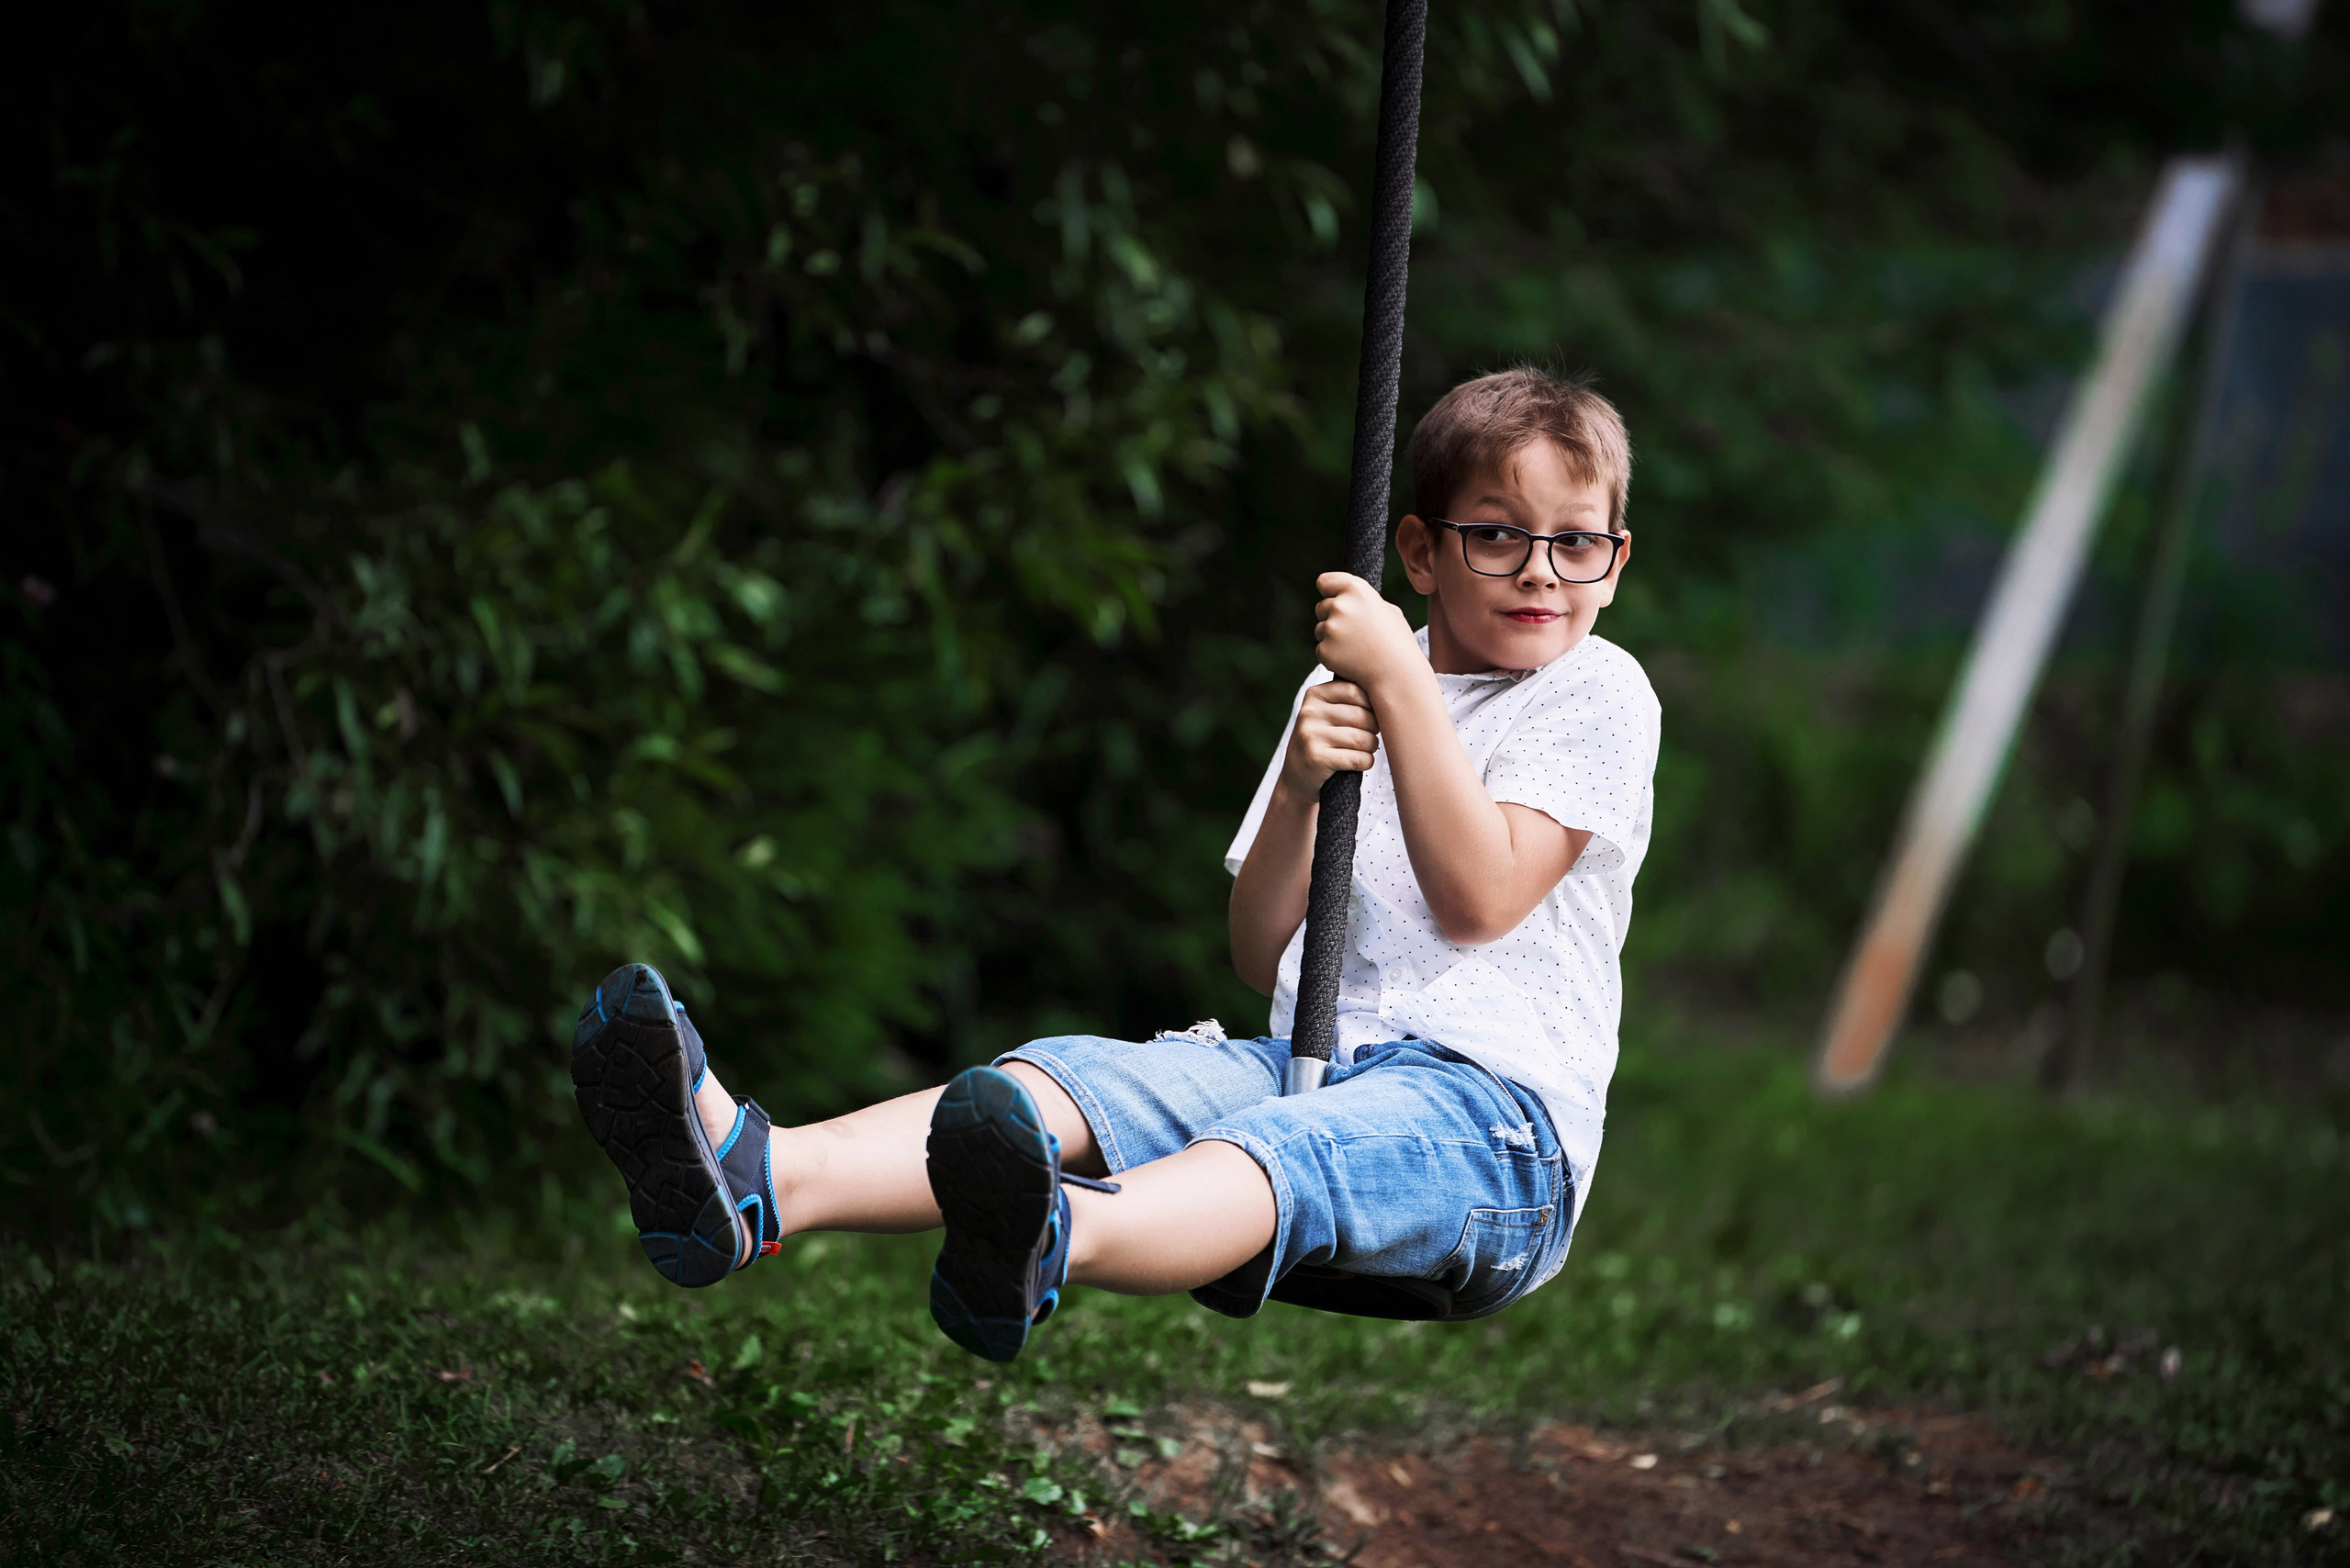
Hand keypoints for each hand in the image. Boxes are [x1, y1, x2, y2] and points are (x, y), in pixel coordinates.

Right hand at [1279, 680, 1378, 798]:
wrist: (1298, 775)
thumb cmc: (1324, 739)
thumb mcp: (1328, 713)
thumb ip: (1350, 699)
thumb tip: (1389, 693)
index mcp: (1315, 695)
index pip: (1355, 691)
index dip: (1371, 705)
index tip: (1371, 716)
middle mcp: (1309, 713)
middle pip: (1361, 716)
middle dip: (1374, 729)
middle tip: (1371, 737)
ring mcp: (1311, 736)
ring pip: (1361, 738)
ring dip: (1372, 747)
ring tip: (1367, 749)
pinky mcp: (1316, 759)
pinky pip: (1357, 758)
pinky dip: (1366, 762)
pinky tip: (1362, 762)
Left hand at [1312, 572, 1419, 687]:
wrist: (1397, 673)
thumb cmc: (1397, 641)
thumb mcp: (1388, 610)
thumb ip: (1364, 601)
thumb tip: (1348, 598)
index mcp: (1356, 590)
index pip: (1325, 582)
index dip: (1329, 591)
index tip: (1333, 598)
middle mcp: (1340, 605)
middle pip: (1321, 607)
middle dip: (1332, 618)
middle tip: (1355, 633)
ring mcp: (1330, 628)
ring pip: (1320, 629)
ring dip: (1331, 637)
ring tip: (1357, 648)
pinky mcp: (1324, 649)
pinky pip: (1321, 649)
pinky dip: (1332, 655)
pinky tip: (1352, 660)